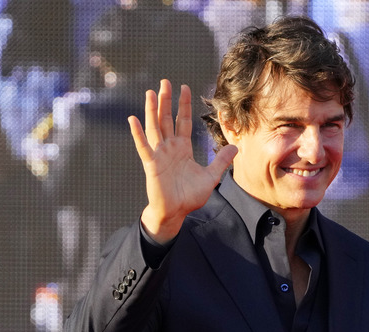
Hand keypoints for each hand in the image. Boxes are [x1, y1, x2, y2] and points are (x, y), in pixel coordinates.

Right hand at [129, 79, 236, 243]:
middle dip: (167, 101)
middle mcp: (169, 148)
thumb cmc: (189, 197)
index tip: (184, 88)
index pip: (183, 122)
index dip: (183, 105)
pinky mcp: (151, 164)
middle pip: (167, 119)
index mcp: (182, 149)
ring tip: (151, 93)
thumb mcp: (210, 177)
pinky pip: (143, 147)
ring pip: (155, 128)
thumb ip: (221, 161)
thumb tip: (236, 147)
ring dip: (152, 110)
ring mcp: (159, 155)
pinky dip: (138, 133)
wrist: (175, 213)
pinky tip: (133, 119)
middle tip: (165, 81)